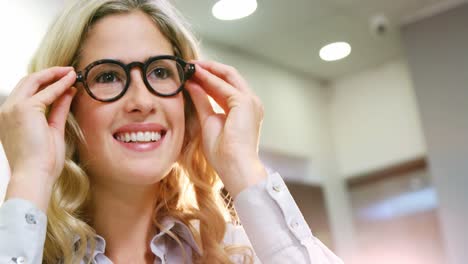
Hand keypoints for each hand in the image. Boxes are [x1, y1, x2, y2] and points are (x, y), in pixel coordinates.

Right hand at [0, 67, 76, 203]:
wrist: (34, 175)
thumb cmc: (43, 161)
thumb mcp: (53, 129)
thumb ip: (58, 109)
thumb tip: (68, 92)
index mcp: (11, 118)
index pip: (27, 93)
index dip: (46, 84)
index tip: (64, 80)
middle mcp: (8, 110)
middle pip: (28, 82)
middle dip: (49, 74)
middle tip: (68, 71)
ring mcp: (13, 108)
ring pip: (34, 81)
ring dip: (54, 74)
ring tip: (71, 72)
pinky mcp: (24, 109)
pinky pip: (46, 92)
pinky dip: (60, 84)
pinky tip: (71, 80)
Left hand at [185, 61, 266, 197]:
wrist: (235, 166)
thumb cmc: (224, 153)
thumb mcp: (208, 121)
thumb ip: (202, 101)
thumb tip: (192, 85)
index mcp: (244, 110)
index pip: (226, 87)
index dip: (208, 78)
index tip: (191, 72)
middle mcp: (251, 103)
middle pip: (230, 77)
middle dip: (209, 68)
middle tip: (189, 64)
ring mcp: (250, 101)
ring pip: (229, 75)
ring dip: (209, 69)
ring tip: (190, 65)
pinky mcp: (245, 103)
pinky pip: (224, 85)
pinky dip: (208, 78)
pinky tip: (195, 74)